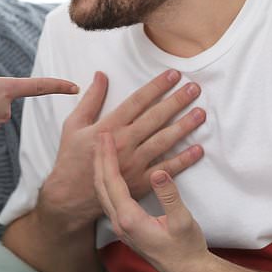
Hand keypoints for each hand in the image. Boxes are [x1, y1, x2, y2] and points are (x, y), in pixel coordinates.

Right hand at [41, 70, 205, 222]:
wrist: (70, 196)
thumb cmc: (71, 158)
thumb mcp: (74, 125)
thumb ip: (90, 99)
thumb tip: (101, 75)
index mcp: (108, 128)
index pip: (137, 101)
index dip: (156, 87)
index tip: (173, 75)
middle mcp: (123, 144)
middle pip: (155, 118)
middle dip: (176, 101)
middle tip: (194, 89)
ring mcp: (134, 164)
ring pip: (164, 141)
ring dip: (184, 126)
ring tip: (200, 114)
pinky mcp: (140, 182)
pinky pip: (166, 169)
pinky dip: (183, 160)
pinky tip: (198, 149)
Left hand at [93, 132, 208, 271]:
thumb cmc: (187, 249)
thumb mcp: (182, 221)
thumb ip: (169, 196)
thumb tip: (158, 172)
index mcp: (129, 219)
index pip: (112, 181)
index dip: (108, 157)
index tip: (106, 136)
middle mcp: (119, 223)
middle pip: (101, 185)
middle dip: (99, 159)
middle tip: (100, 136)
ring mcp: (121, 227)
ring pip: (103, 193)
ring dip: (102, 170)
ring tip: (102, 150)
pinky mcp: (126, 228)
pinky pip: (110, 199)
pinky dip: (108, 181)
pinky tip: (112, 173)